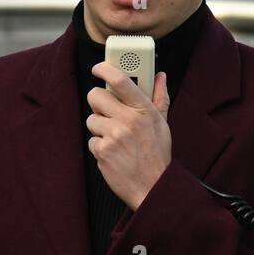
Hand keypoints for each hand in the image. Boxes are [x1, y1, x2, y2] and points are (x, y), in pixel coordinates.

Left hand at [86, 63, 170, 210]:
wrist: (152, 186)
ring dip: (99, 128)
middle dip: (98, 103)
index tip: (98, 68)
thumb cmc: (157, 153)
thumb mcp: (162, 123)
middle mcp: (128, 120)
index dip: (105, 69)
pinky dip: (100, 147)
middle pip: (95, 95)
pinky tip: (114, 153)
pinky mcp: (102, 151)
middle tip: (108, 111)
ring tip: (116, 138)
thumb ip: (159, 97)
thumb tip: (161, 76)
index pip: (120, 80)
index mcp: (144, 110)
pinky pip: (91, 140)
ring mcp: (113, 135)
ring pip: (91, 119)